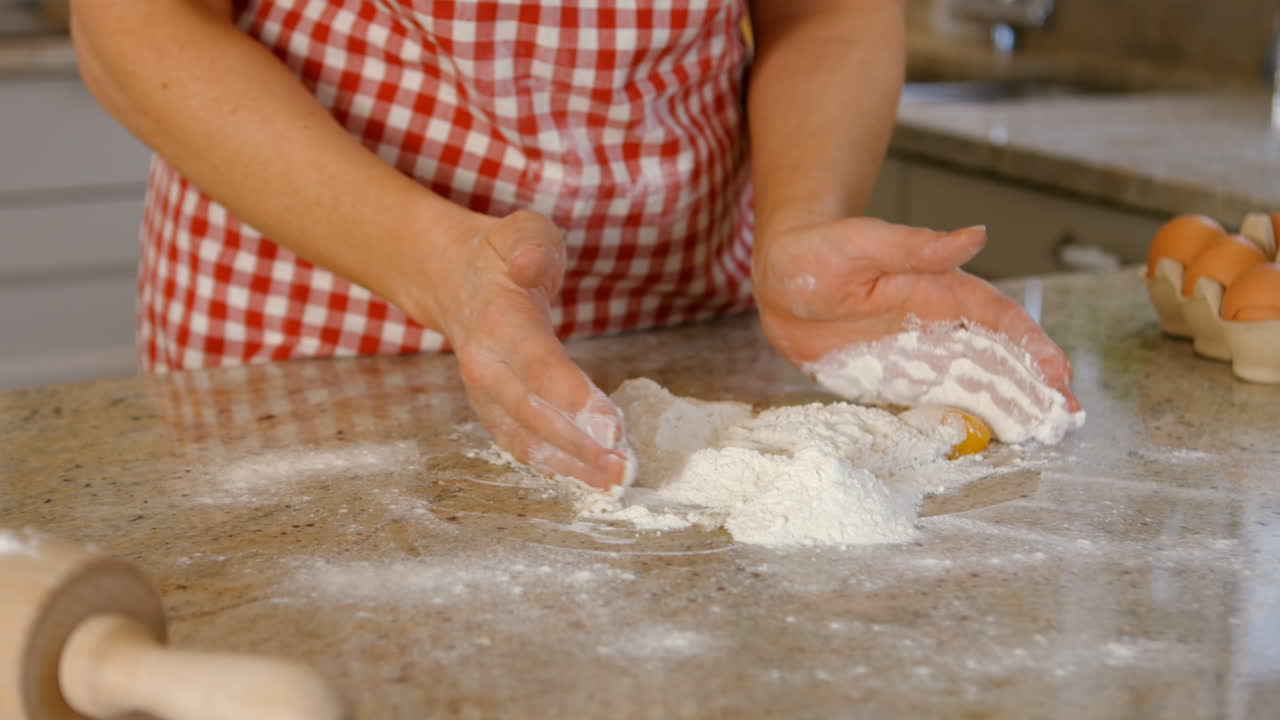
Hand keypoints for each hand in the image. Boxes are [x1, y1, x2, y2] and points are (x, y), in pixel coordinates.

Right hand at [412, 210, 633, 489]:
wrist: (452, 281)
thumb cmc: (502, 256)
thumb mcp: (521, 232)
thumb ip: (532, 246)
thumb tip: (529, 265)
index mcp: (497, 322)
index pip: (538, 366)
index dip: (574, 398)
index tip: (612, 425)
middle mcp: (485, 365)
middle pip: (533, 415)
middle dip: (580, 445)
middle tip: (623, 465)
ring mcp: (485, 394)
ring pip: (526, 440)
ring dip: (572, 465)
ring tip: (615, 481)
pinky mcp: (493, 411)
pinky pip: (522, 445)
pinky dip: (556, 466)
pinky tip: (591, 477)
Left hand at [752, 217, 1078, 409]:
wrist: (779, 280)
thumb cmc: (820, 250)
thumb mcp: (865, 243)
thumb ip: (918, 245)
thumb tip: (977, 236)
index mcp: (937, 289)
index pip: (996, 318)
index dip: (1029, 343)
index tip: (1057, 372)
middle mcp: (935, 323)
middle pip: (995, 356)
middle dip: (1033, 384)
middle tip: (1066, 416)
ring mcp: (915, 353)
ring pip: (972, 382)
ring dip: (1009, 405)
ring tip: (1044, 431)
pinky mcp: (892, 376)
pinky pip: (932, 401)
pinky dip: (963, 417)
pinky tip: (990, 438)